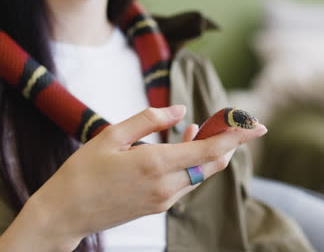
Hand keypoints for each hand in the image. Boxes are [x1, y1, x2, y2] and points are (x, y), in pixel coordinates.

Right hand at [0, 105, 266, 251]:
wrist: (66, 213)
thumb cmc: (83, 171)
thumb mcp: (111, 136)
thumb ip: (149, 120)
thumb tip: (180, 110)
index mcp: (155, 164)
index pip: (211, 150)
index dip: (237, 136)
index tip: (257, 125)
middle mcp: (166, 185)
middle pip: (214, 163)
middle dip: (229, 142)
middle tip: (235, 123)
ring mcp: (164, 198)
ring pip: (202, 172)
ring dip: (210, 151)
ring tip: (203, 128)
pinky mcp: (159, 205)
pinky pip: (187, 181)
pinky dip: (194, 163)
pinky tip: (185, 144)